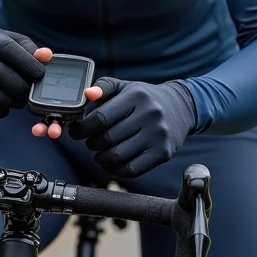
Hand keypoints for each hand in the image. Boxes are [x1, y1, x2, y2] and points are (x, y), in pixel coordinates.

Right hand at [0, 23, 50, 119]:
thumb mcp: (5, 39)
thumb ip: (28, 47)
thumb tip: (47, 57)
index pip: (8, 48)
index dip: (28, 64)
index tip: (40, 74)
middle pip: (0, 74)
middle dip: (21, 87)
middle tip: (30, 92)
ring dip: (11, 102)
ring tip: (19, 100)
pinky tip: (4, 108)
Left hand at [67, 77, 197, 178]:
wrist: (181, 107)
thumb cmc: (145, 98)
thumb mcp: (126, 87)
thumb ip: (103, 87)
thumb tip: (86, 94)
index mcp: (136, 96)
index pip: (101, 117)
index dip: (82, 128)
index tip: (75, 131)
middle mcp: (149, 114)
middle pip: (107, 139)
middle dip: (91, 143)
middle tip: (89, 142)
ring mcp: (158, 136)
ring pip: (117, 156)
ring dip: (100, 158)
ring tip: (99, 153)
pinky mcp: (163, 153)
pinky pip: (132, 170)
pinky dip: (115, 170)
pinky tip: (111, 164)